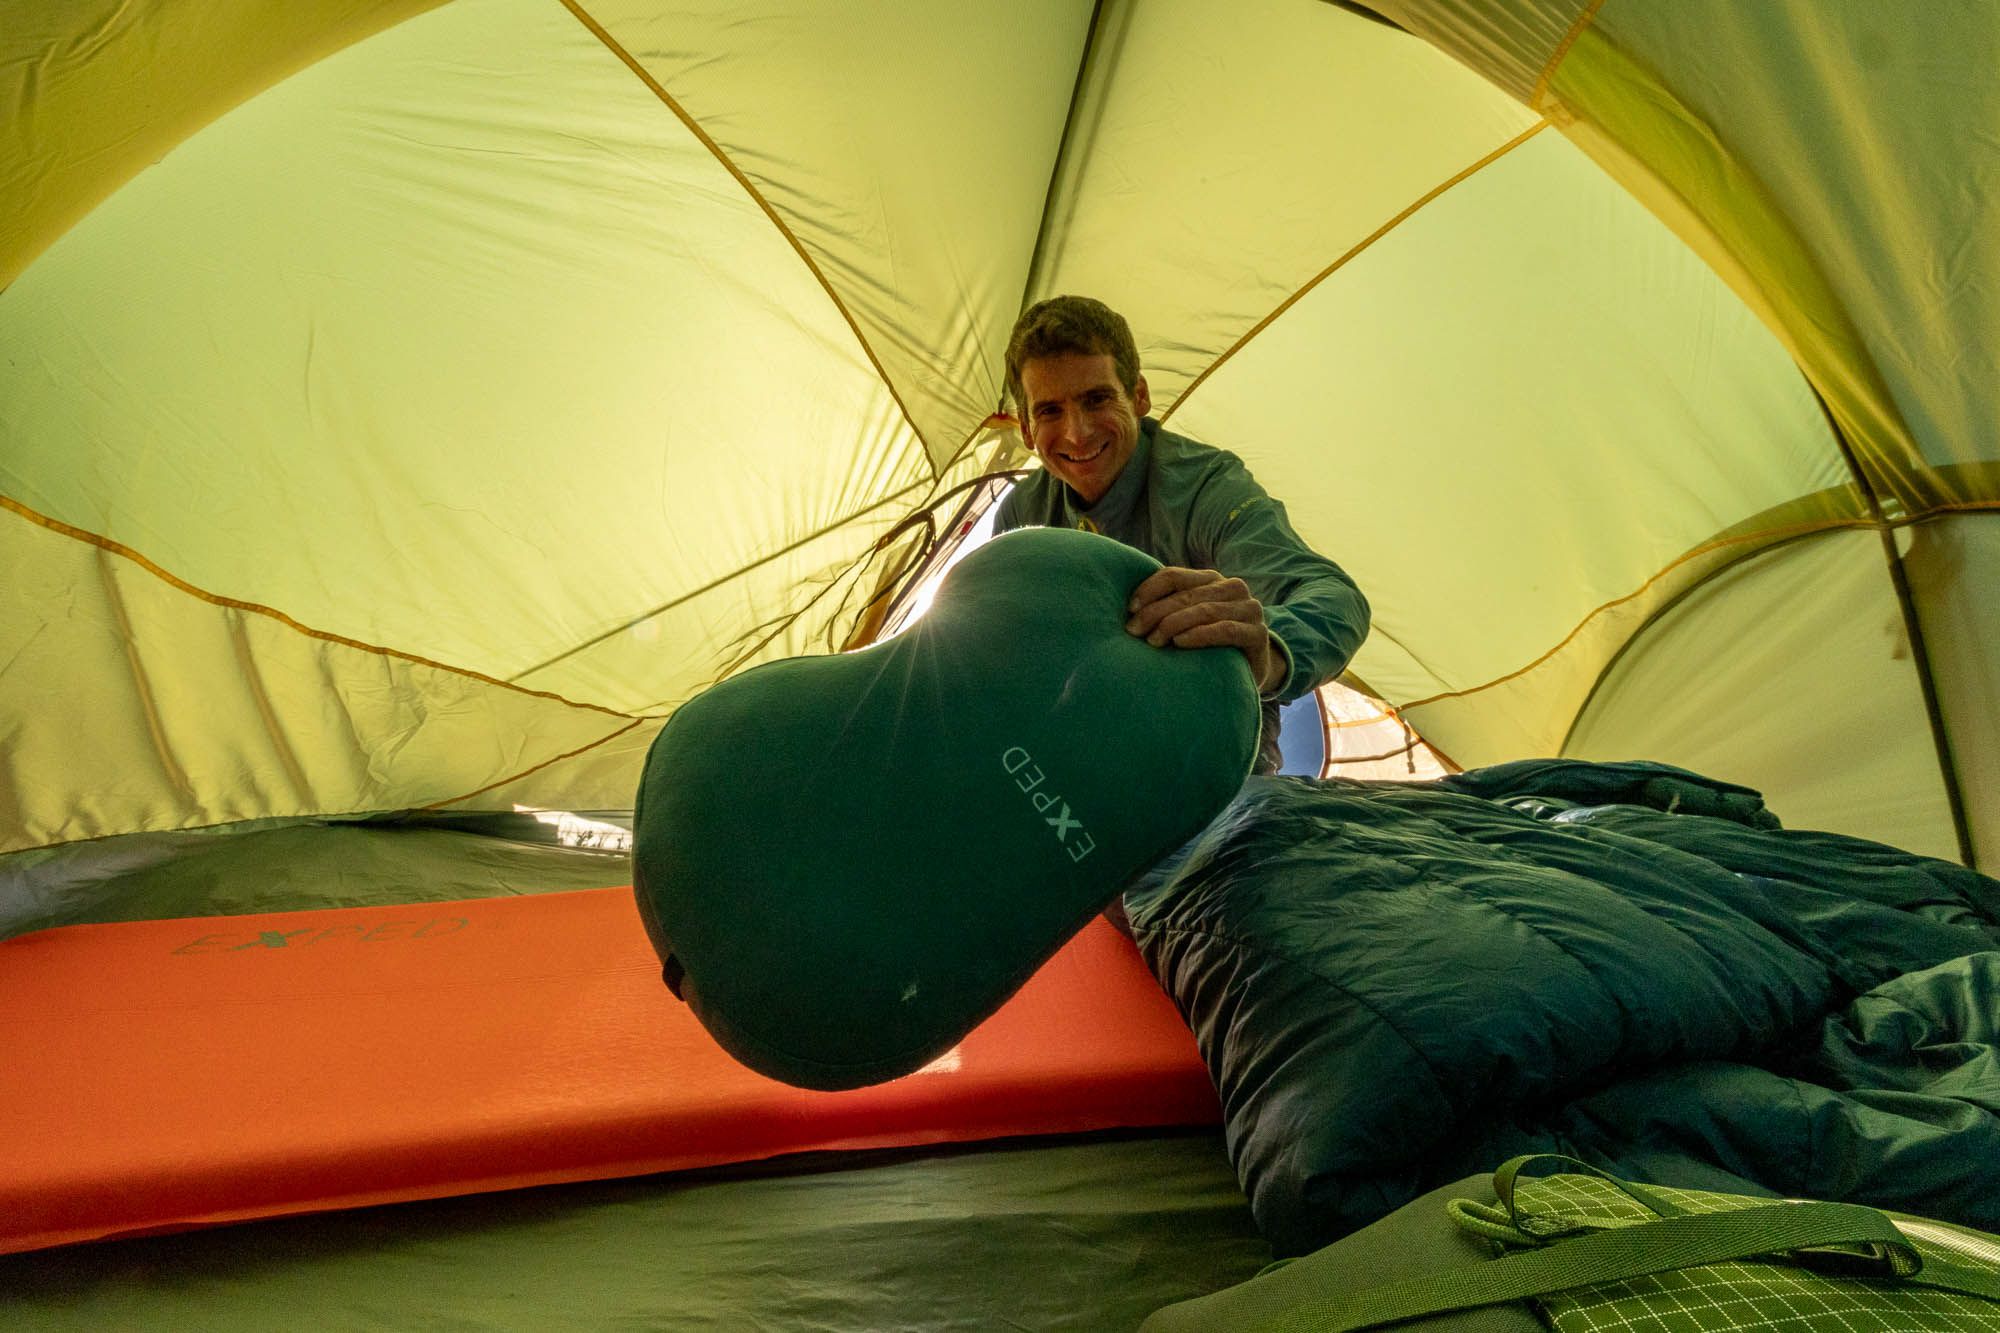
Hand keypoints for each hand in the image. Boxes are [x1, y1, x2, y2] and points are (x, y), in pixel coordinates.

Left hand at [1126, 566, 1283, 692]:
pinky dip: (1200, 635)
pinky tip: (1180, 643)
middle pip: (1186, 595)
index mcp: (1211, 579)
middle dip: (1155, 613)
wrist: (1248, 671)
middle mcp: (1233, 588)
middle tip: (1134, 632)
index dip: (1148, 590)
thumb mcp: (1186, 621)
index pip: (1173, 576)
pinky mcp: (1258, 634)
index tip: (1129, 610)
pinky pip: (1226, 630)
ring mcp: (1249, 609)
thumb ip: (1166, 608)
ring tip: (1153, 641)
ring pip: (1205, 610)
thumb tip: (1126, 610)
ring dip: (1174, 624)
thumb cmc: (1207, 645)